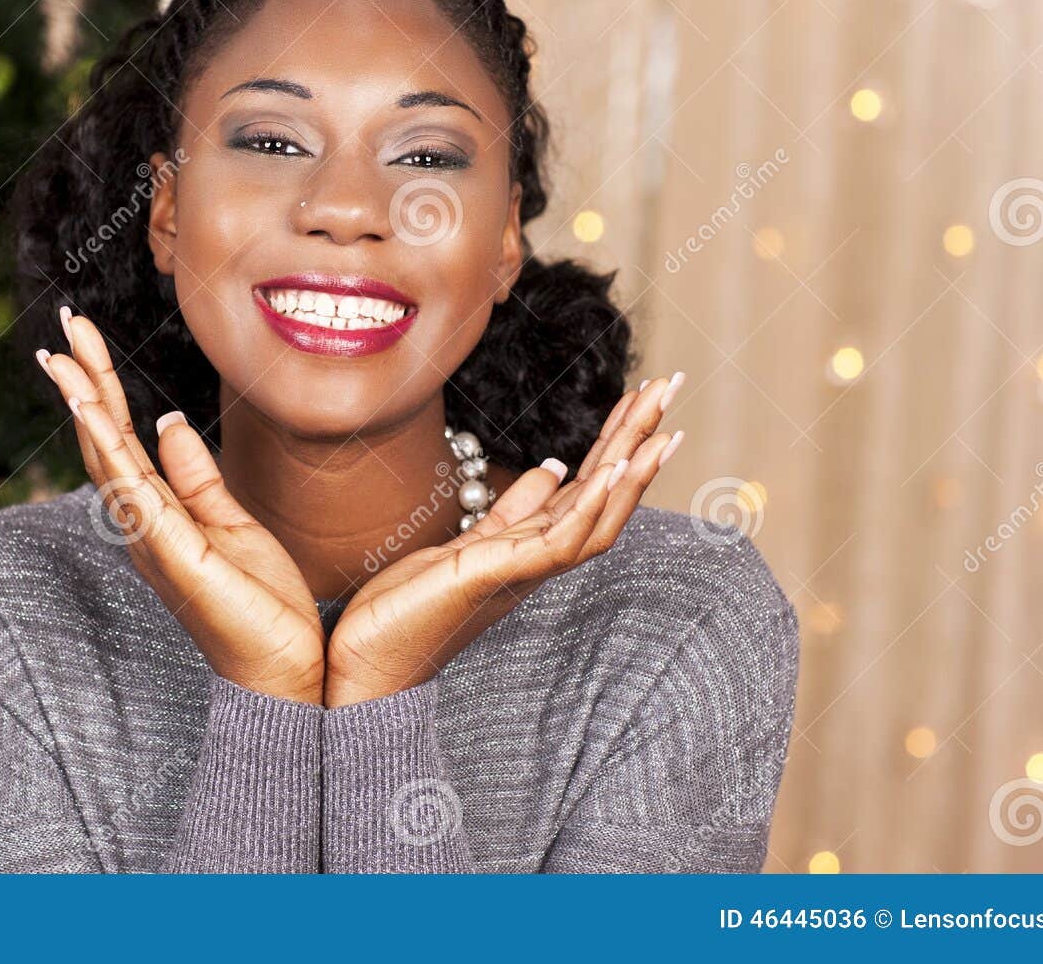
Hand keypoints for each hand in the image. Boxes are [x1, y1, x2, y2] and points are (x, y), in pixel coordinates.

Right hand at [37, 306, 325, 703]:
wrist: (288, 670)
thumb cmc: (261, 606)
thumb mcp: (232, 522)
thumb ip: (197, 475)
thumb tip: (170, 420)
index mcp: (160, 514)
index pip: (122, 437)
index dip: (101, 386)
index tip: (82, 339)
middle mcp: (145, 525)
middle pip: (104, 440)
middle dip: (83, 380)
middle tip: (62, 324)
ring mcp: (154, 542)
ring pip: (109, 463)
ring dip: (85, 408)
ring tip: (64, 358)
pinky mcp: (176, 557)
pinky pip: (135, 498)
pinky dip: (110, 455)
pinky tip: (94, 417)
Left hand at [324, 374, 686, 706]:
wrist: (372, 660)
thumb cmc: (411, 607)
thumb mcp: (466, 542)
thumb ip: (513, 510)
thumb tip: (552, 470)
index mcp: (533, 545)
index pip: (590, 484)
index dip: (620, 440)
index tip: (646, 396)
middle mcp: (539, 558)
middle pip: (606, 493)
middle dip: (639, 438)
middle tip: (670, 383)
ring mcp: (524, 570)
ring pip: (599, 518)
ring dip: (631, 471)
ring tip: (660, 426)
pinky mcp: (498, 576)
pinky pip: (559, 542)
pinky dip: (589, 506)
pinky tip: (610, 472)